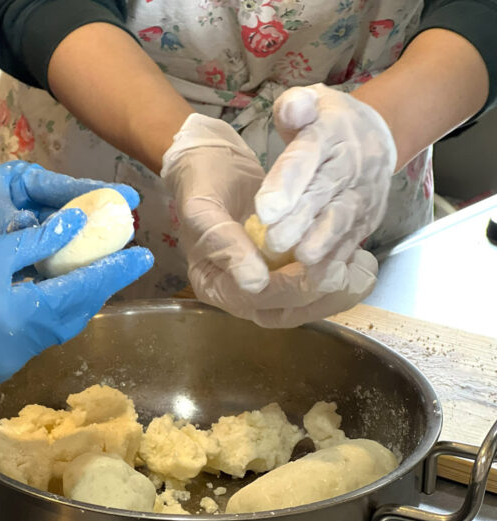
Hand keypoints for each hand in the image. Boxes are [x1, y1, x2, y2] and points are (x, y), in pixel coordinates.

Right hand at [0, 210, 153, 402]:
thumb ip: (35, 242)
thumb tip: (76, 227)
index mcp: (23, 318)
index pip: (82, 292)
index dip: (114, 272)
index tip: (144, 256)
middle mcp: (21, 349)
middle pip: (72, 316)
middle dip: (96, 288)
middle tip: (117, 263)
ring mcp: (3, 364)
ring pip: (52, 330)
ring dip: (70, 303)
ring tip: (86, 276)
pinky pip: (28, 340)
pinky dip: (42, 316)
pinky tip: (42, 298)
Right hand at [162, 113, 377, 326]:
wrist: (214, 164)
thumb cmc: (203, 182)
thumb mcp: (203, 206)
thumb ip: (222, 241)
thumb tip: (253, 282)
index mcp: (211, 283)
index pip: (249, 299)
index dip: (284, 287)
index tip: (313, 266)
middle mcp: (237, 294)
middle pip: (279, 312)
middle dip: (316, 294)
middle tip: (344, 270)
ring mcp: (263, 288)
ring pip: (302, 307)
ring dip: (335, 294)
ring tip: (362, 272)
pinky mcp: (286, 275)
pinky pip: (314, 291)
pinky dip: (340, 282)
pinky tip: (360, 263)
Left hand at [256, 83, 396, 264]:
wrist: (374, 133)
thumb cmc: (325, 121)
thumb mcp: (309, 101)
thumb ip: (294, 106)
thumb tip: (293, 109)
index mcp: (330, 133)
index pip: (306, 158)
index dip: (286, 183)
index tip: (265, 208)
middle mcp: (351, 164)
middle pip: (323, 193)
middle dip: (299, 219)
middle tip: (274, 240)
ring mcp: (362, 192)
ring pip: (342, 219)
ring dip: (323, 241)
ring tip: (301, 258)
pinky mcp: (368, 216)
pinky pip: (354, 237)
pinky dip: (338, 257)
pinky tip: (320, 275)